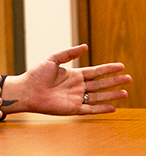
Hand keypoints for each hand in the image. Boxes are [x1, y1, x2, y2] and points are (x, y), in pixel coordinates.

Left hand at [2, 44, 130, 114]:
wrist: (26, 90)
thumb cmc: (36, 74)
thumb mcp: (52, 59)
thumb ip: (69, 53)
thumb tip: (85, 46)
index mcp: (73, 75)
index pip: (95, 71)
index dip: (108, 69)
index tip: (121, 66)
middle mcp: (76, 86)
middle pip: (100, 84)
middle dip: (114, 81)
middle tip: (129, 79)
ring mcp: (75, 98)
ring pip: (98, 96)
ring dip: (111, 95)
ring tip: (125, 93)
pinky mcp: (72, 109)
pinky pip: (90, 109)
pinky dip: (101, 109)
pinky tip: (112, 107)